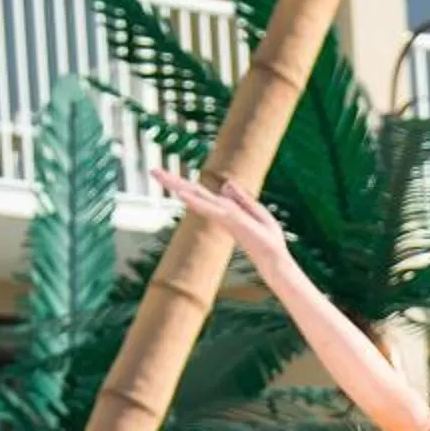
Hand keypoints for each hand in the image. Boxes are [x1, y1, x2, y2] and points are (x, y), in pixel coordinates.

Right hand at [151, 167, 290, 265]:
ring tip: (160, 176)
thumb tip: (226, 184)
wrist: (276, 260)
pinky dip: (196, 201)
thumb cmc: (267, 240)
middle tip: (152, 171)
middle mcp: (220, 212)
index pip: (201, 193)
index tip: (166, 175)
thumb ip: (242, 198)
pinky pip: (211, 208)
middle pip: (194, 193)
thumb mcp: (257, 212)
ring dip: (179, 186)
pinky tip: (182, 195)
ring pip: (198, 198)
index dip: (184, 184)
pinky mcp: (232, 222)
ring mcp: (224, 217)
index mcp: (225, 209)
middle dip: (173, 182)